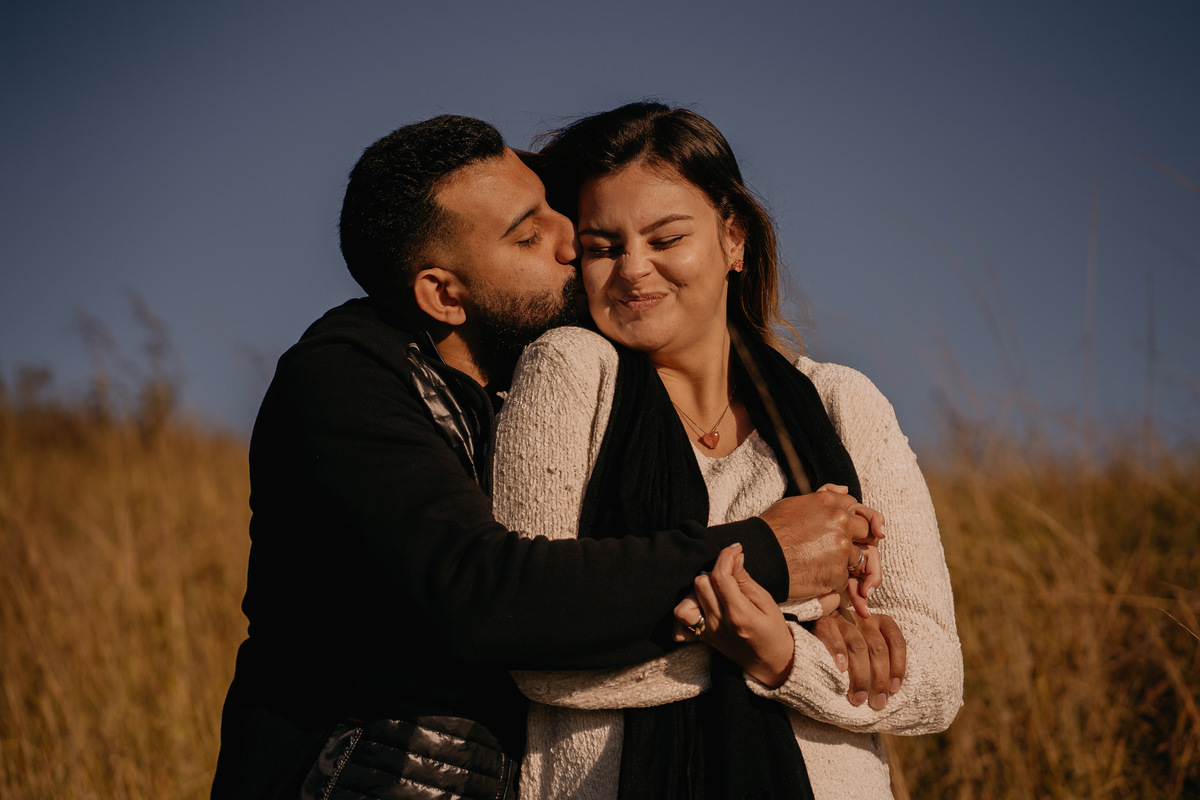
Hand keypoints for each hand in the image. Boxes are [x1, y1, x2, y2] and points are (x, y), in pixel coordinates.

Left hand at [672, 544, 794, 687]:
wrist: (771, 662)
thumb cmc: (773, 629)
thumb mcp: (767, 602)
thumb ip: (745, 580)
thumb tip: (733, 557)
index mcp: (739, 615)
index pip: (720, 577)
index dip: (725, 557)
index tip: (735, 549)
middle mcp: (719, 625)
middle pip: (700, 584)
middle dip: (714, 572)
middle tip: (729, 573)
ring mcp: (708, 634)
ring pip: (684, 604)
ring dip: (696, 592)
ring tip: (713, 592)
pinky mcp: (702, 639)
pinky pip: (679, 627)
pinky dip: (686, 614)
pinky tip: (700, 608)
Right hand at [758, 484, 884, 602]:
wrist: (760, 555)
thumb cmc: (772, 529)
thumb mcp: (795, 503)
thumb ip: (824, 497)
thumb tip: (845, 489)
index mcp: (830, 503)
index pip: (856, 506)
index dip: (852, 517)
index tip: (848, 527)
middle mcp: (841, 523)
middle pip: (868, 530)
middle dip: (861, 539)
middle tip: (845, 548)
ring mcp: (842, 549)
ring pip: (861, 557)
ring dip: (848, 563)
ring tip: (826, 566)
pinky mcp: (838, 574)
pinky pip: (845, 579)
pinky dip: (834, 581)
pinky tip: (817, 578)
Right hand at [810, 611, 905, 709]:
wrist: (813, 623)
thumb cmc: (848, 644)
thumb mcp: (869, 647)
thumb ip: (879, 662)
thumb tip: (889, 691)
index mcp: (881, 622)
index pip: (896, 642)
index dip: (898, 666)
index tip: (894, 689)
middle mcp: (865, 619)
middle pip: (878, 648)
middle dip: (880, 679)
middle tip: (877, 702)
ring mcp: (844, 619)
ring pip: (858, 646)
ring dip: (861, 676)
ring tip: (859, 697)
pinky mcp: (824, 622)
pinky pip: (834, 638)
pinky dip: (839, 653)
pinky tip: (841, 670)